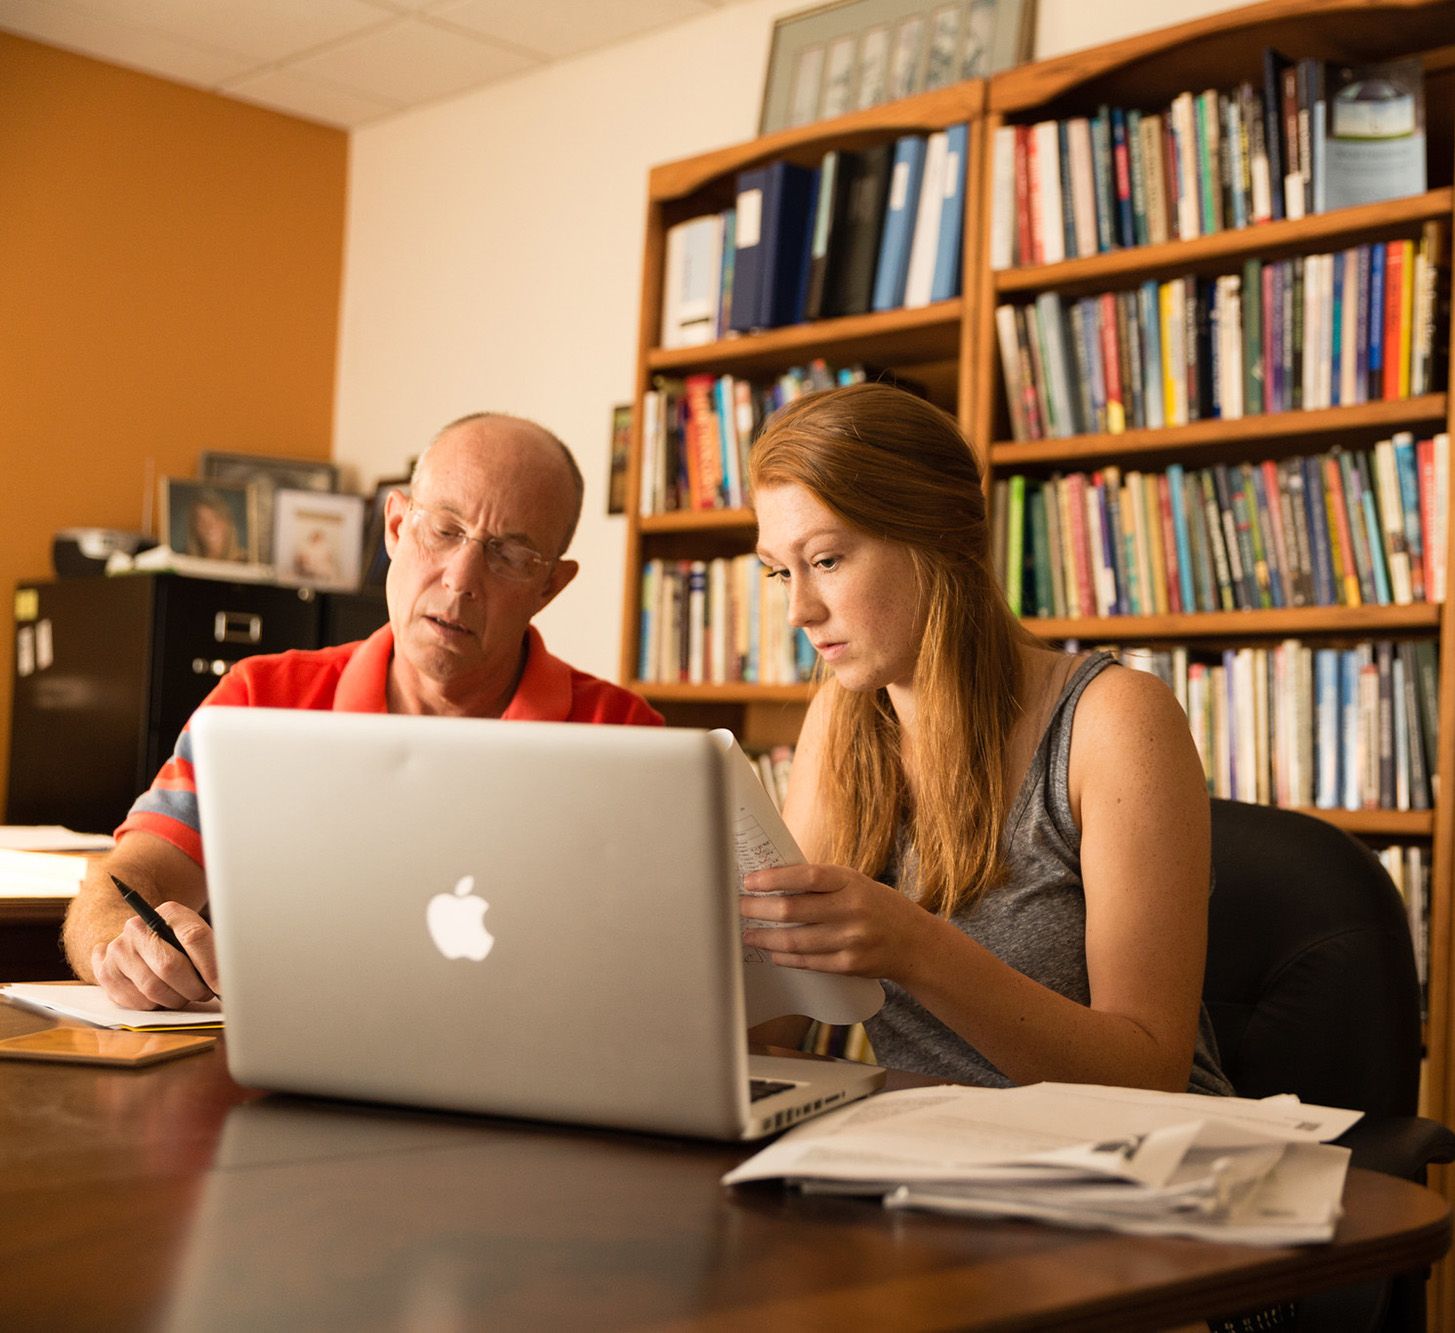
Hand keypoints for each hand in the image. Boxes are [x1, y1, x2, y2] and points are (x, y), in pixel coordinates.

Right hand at [90, 903, 219, 1009]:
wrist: (145, 943)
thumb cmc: (182, 945)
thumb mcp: (201, 939)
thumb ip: (214, 954)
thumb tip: (226, 983)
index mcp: (169, 912)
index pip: (194, 937)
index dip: (212, 967)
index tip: (222, 986)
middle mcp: (138, 927)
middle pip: (170, 966)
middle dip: (193, 988)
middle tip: (204, 993)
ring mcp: (118, 950)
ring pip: (153, 988)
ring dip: (176, 999)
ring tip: (184, 993)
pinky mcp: (106, 973)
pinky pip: (136, 1002)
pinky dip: (156, 1005)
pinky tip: (162, 995)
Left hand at [740, 863, 928, 980]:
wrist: (915, 942)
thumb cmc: (876, 905)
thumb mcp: (855, 883)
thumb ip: (820, 883)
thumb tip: (771, 879)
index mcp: (851, 882)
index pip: (807, 877)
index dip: (774, 879)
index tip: (749, 881)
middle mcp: (852, 909)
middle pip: (793, 911)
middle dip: (759, 909)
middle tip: (739, 907)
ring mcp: (851, 940)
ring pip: (795, 941)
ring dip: (765, 938)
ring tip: (748, 934)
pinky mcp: (850, 965)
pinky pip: (808, 962)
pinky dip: (786, 957)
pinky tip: (773, 953)